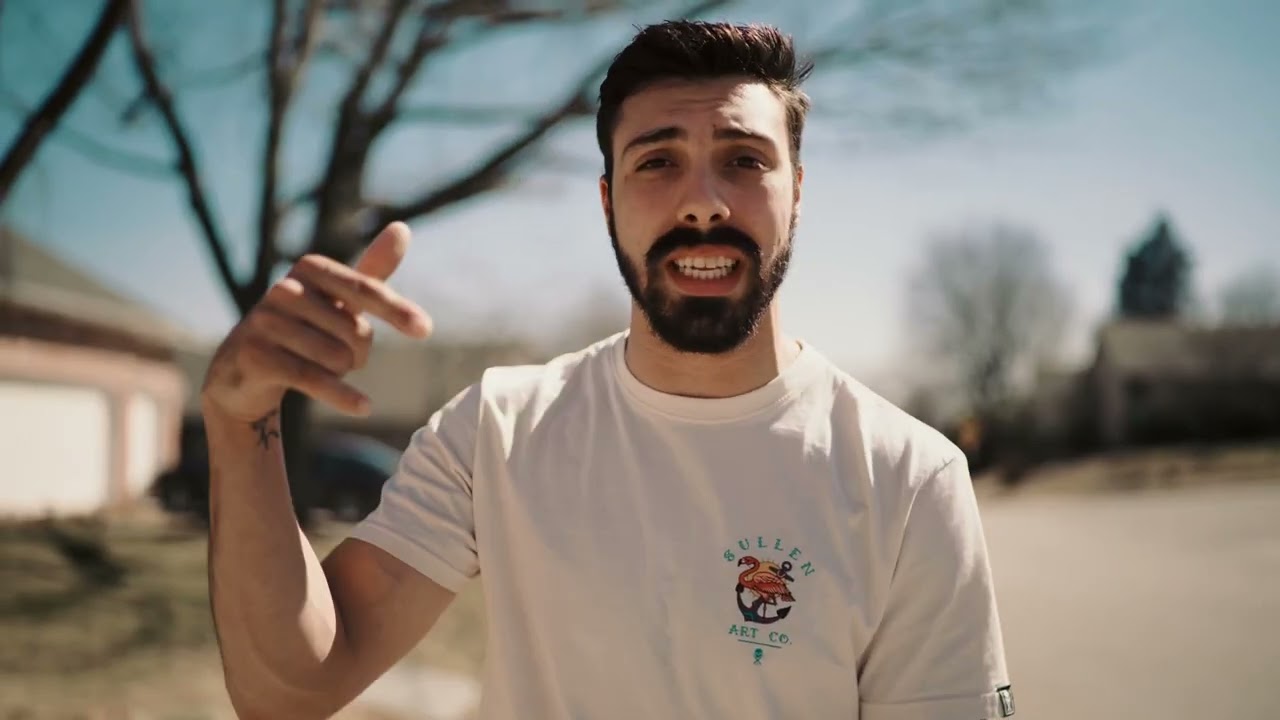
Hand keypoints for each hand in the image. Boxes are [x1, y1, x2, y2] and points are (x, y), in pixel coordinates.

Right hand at [201, 222, 431, 422]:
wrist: (243, 372)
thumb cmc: (303, 330)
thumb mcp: (337, 301)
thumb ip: (371, 272)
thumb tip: (403, 228)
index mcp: (309, 268)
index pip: (364, 290)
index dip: (396, 310)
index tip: (425, 330)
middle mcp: (284, 289)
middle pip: (355, 331)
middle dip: (358, 353)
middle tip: (338, 358)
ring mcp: (265, 322)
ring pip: (338, 357)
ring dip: (342, 373)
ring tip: (322, 369)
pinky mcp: (255, 355)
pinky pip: (314, 378)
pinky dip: (343, 396)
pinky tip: (364, 407)